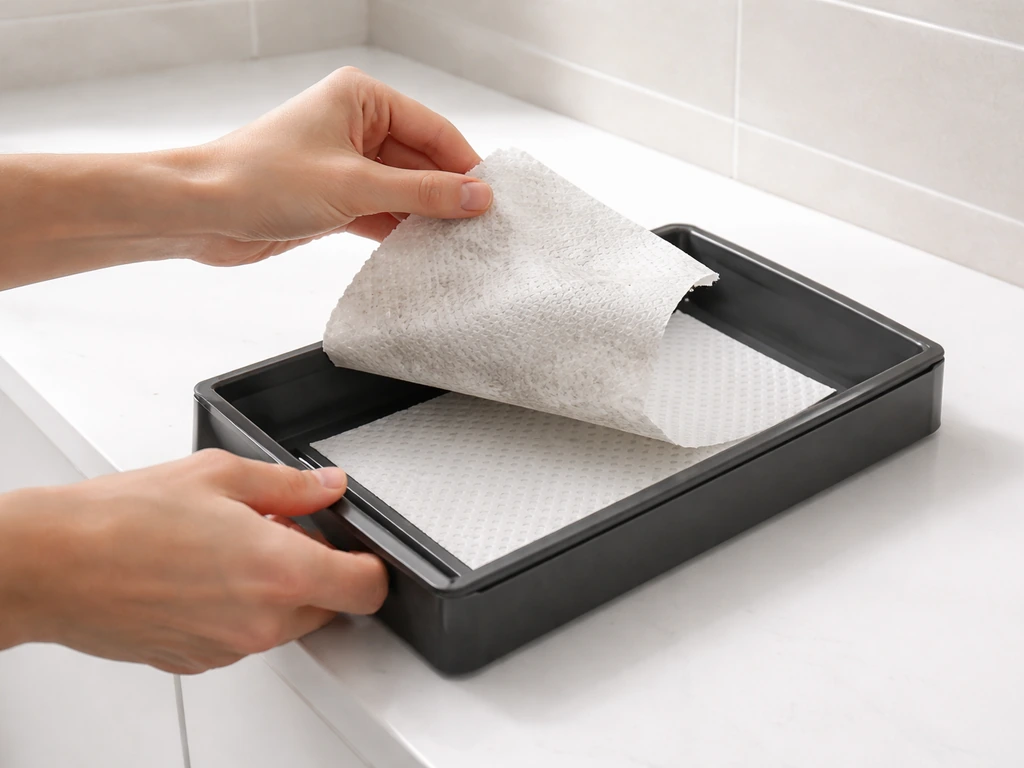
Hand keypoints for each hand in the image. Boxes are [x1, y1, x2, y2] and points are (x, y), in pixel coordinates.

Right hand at [0, 450, 385, 673]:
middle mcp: (261, 620)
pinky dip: (241, 610)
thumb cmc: (122, 518)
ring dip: (278, 590)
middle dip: (318, 570)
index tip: (363, 551)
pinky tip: (205, 574)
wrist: (51, 564)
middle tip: (282, 531)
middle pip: (328, 605)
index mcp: (279, 570)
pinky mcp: (199, 660)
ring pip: (286, 622)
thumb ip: (290, 485)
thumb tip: (329, 486)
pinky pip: (244, 637)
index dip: (373, 566)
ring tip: (232, 548)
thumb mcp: (221, 475)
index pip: (366, 588)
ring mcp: (229, 647)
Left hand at [188, 66, 492, 265]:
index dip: (465, 165)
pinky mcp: (334, 199)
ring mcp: (345, 164)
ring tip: (457, 246)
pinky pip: (382, 213)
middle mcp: (355, 126)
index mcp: (361, 99)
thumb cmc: (259, 179)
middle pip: (421, 163)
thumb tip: (477, 196)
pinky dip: (400, 232)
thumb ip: (422, 193)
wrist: (200, 212)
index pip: (433, 130)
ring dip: (425, 218)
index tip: (492, 200)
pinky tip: (423, 252)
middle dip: (447, 196)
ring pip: (403, 191)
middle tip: (479, 230)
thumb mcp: (354, 186)